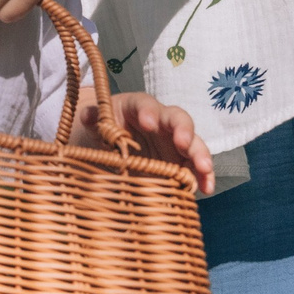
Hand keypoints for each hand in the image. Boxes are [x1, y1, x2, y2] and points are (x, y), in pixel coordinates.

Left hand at [88, 92, 214, 193]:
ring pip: (193, 143)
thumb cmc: (105, 128)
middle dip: (183, 131)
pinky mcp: (180, 161)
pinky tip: (205, 189)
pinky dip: (203, 176)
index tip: (147, 123)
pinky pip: (195, 167)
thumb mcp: (96, 122)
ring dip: (200, 155)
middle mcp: (161, 121)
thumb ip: (92, 117)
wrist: (112, 143)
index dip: (148, 112)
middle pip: (178, 120)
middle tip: (183, 144)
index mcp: (138, 107)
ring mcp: (174, 142)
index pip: (145, 104)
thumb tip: (87, 115)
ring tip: (204, 169)